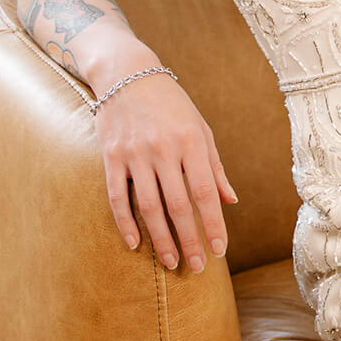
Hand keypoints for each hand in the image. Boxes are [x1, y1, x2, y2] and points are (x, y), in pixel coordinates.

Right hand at [95, 70, 238, 270]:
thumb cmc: (171, 103)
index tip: (220, 250)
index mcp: (191, 142)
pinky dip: (125, 223)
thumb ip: (214, 166)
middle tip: (197, 267)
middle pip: (178, 205)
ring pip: (148, 206)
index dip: (213, 224)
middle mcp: (163, 149)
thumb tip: (229, 201)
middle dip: (190, 240)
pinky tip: (135, 244)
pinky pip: (116, 197)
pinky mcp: (110, 156)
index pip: (205, 192)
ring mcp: (134, 153)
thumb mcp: (200, 128)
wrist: (126, 72)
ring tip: (172, 262)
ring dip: (161, 239)